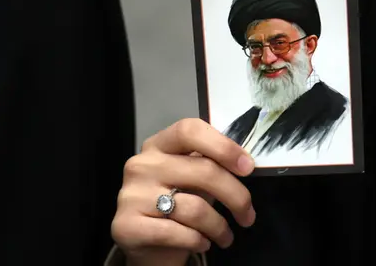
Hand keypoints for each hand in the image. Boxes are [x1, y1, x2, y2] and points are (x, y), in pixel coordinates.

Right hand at [111, 118, 256, 265]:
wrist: (146, 244)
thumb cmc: (176, 204)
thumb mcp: (194, 179)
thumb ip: (212, 165)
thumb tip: (246, 164)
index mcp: (159, 145)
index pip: (190, 130)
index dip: (223, 146)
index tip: (248, 167)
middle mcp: (142, 165)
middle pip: (203, 171)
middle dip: (236, 196)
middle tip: (248, 215)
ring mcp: (131, 195)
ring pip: (195, 208)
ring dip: (219, 227)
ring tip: (226, 236)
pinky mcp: (127, 226)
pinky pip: (178, 232)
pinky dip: (198, 241)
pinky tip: (202, 242)